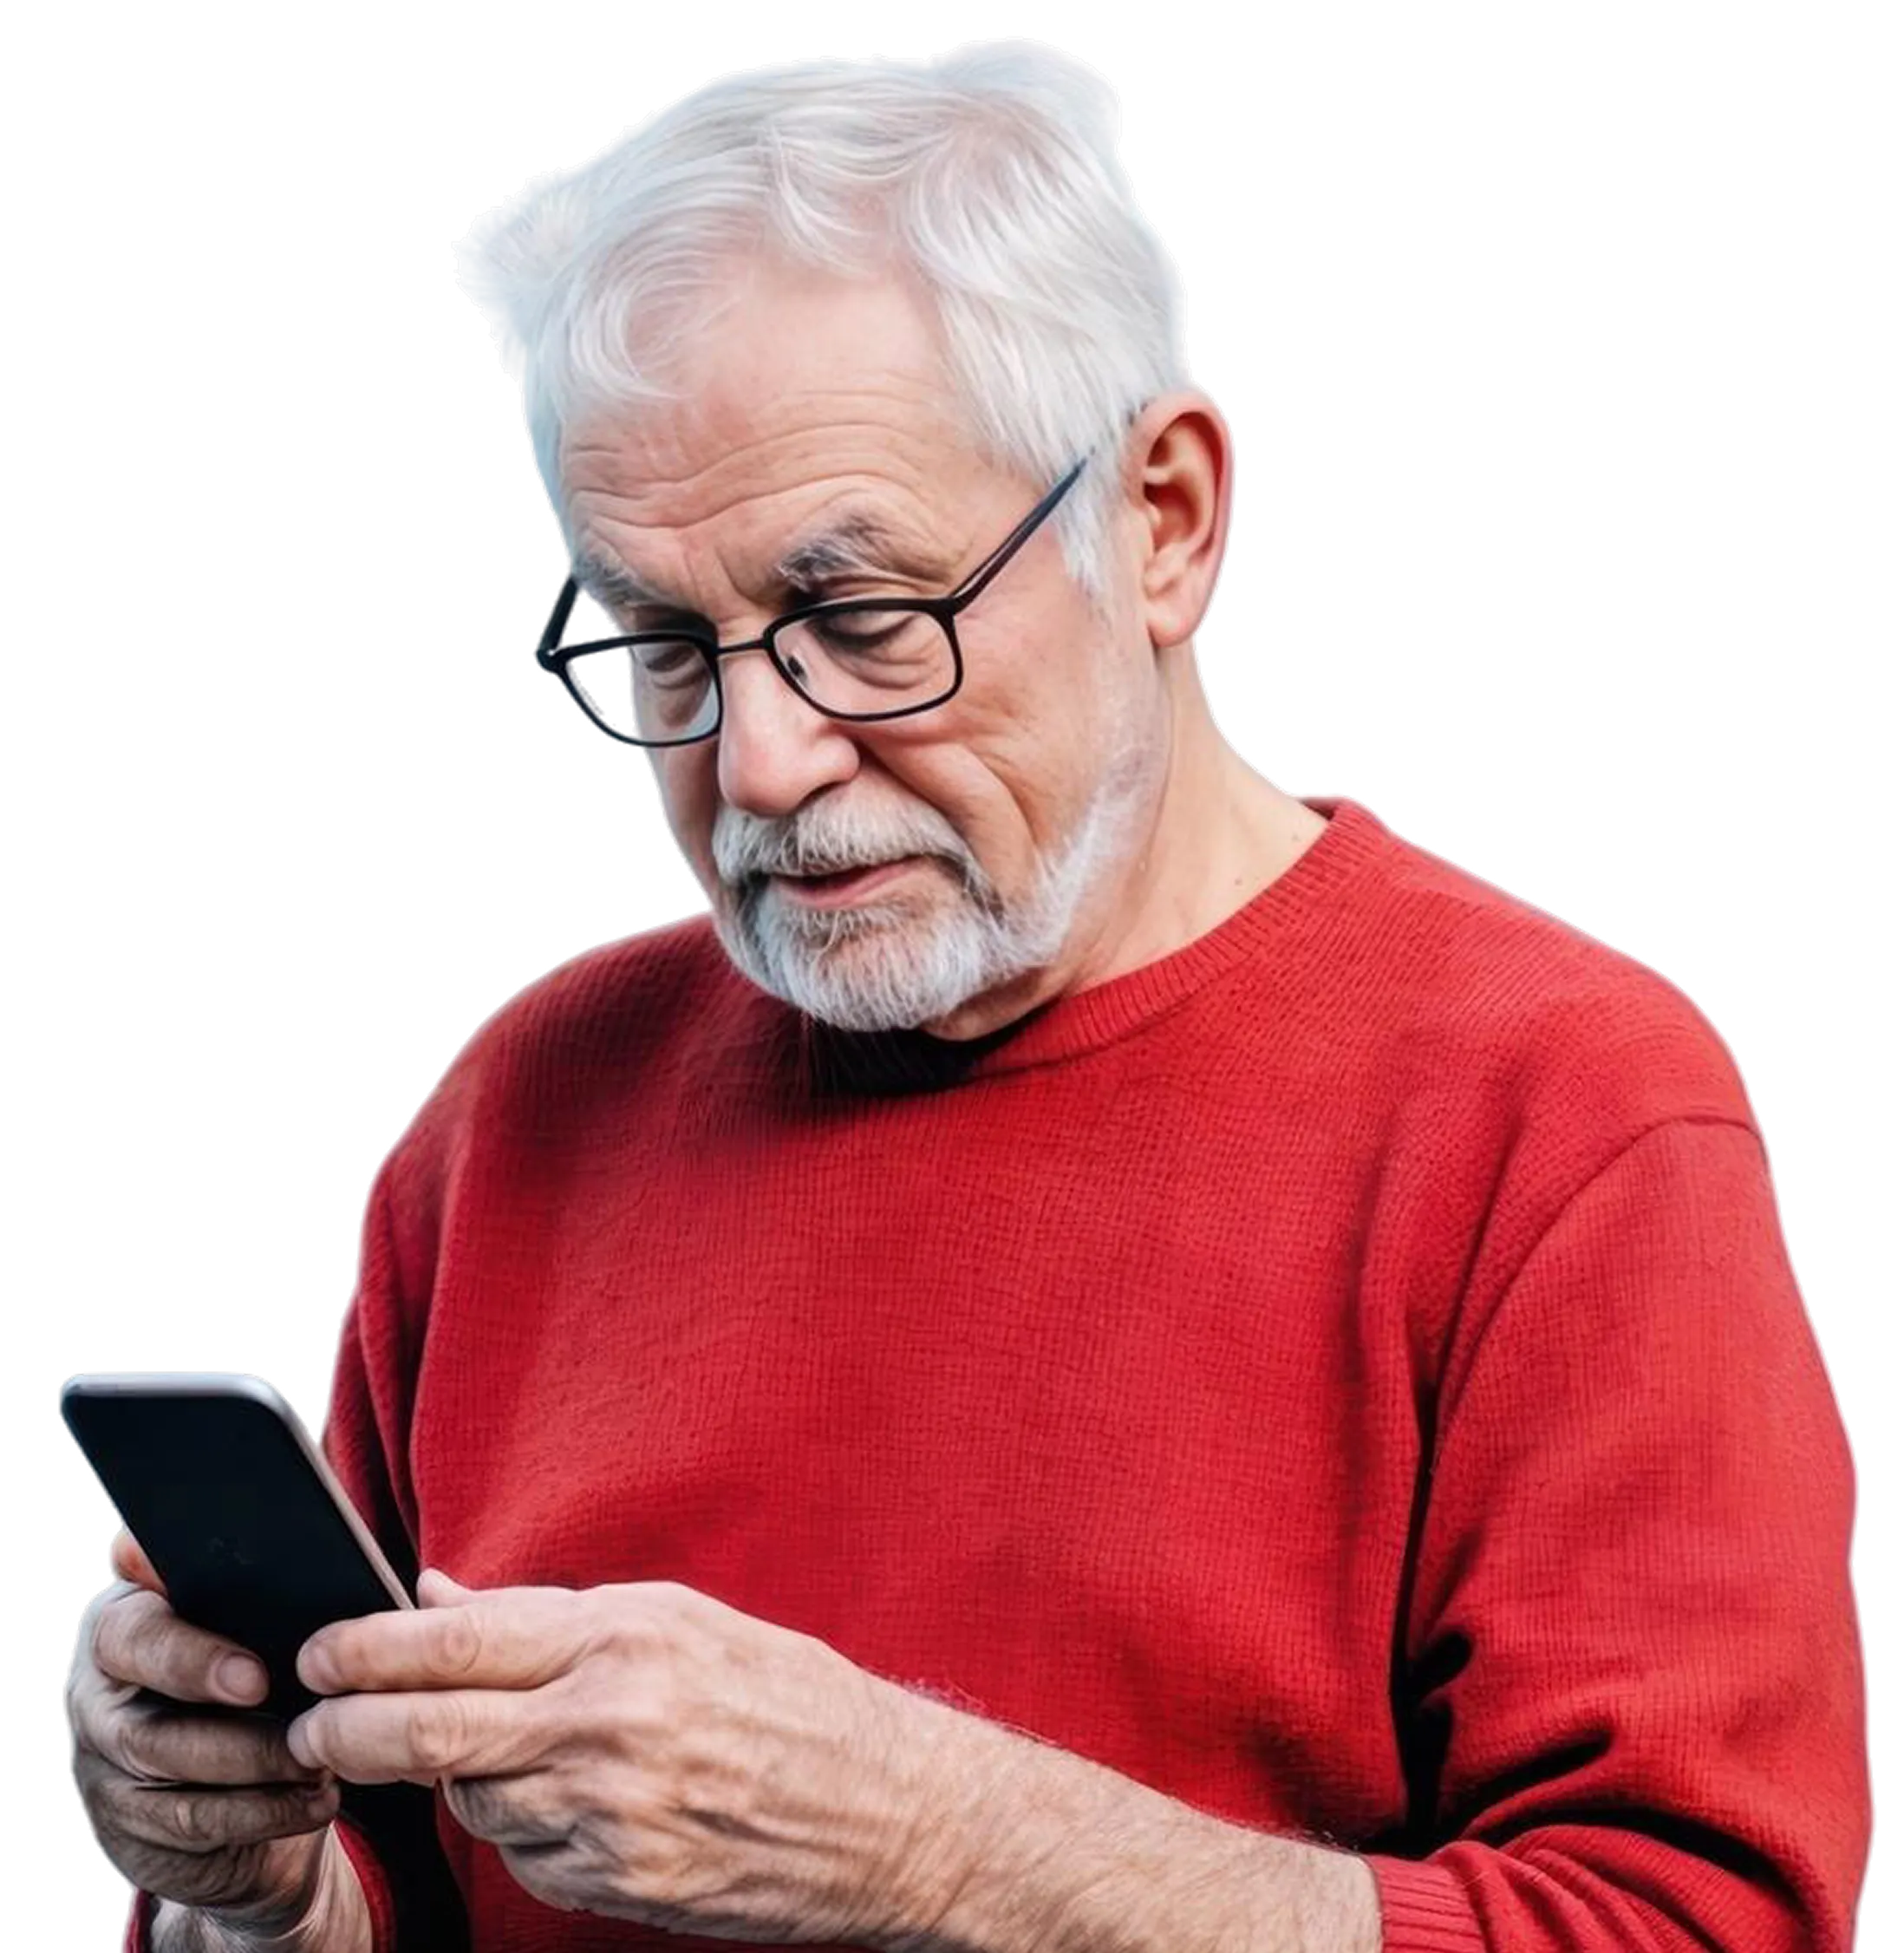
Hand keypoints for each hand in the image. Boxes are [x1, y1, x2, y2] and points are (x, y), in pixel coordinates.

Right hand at [65, 1529, 345, 1929]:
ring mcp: (104, 1771)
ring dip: (261, 1776)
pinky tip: (315, 1798)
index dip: (193, 1659)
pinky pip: (195, 1829)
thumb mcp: (249, 1611)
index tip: (259, 1677)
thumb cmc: (251, 1652)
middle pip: (149, 1730)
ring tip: (324, 1762)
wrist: (233, 1752)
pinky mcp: (127, 1831)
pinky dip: (264, 1815)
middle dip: (238, 1738)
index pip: (132, 1635)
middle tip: (307, 1735)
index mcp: (120, 1624)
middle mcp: (96, 1699)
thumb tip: (255, 1537)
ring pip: (179, 1785)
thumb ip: (244, 1580)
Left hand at [286, 1569, 978, 1943]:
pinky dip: (518, 1830)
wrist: (889, 1811)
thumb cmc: (791, 1697)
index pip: (456, 1641)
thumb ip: (552, 1614)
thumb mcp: (682, 1621)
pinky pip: (526, 1858)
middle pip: (430, 1731)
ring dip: (450, 1779)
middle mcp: (610, 1725)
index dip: (365, 1647)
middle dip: (344, 1727)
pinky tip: (554, 1802)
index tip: (315, 1650)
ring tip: (467, 1752)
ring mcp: (612, 1817)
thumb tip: (442, 1596)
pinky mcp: (620, 1888)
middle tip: (304, 1723)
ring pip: (473, 1801)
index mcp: (625, 1640)